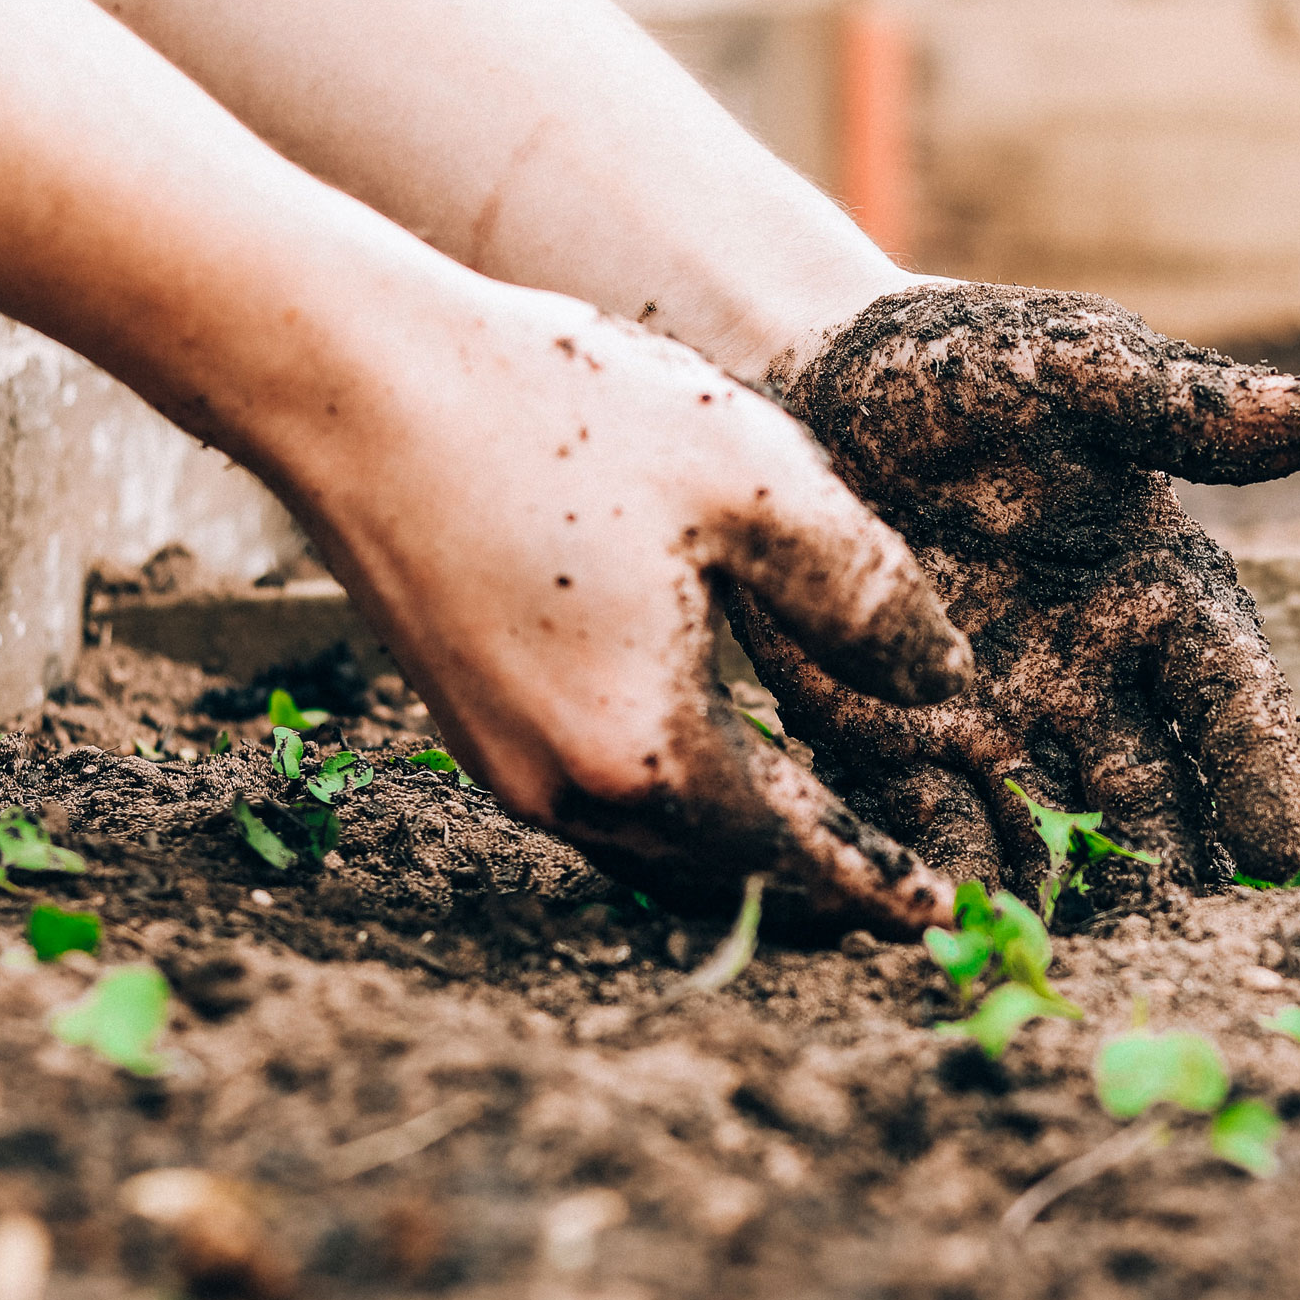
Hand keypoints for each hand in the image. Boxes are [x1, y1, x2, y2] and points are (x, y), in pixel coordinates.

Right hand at [275, 282, 972, 933]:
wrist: (354, 381)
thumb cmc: (560, 414)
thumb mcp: (758, 482)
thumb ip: (868, 597)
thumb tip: (945, 685)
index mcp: (648, 751)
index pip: (797, 855)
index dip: (879, 886)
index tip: (943, 918)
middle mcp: (568, 791)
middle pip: (725, 877)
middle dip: (818, 890)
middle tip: (899, 894)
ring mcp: (507, 768)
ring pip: (659, 853)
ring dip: (746, 857)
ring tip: (825, 840)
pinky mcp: (473, 728)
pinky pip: (604, 808)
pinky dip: (680, 811)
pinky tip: (719, 766)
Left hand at [730, 283, 1299, 896]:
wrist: (807, 378)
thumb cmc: (962, 365)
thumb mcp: (1077, 368)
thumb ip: (1192, 408)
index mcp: (1157, 592)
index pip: (1226, 693)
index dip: (1256, 768)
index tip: (1281, 850)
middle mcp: (1090, 675)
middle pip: (1150, 789)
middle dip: (1171, 865)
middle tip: (1189, 942)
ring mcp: (995, 719)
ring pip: (1050, 827)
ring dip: (1067, 892)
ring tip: (1079, 960)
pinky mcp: (894, 740)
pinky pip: (931, 821)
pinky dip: (949, 872)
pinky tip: (955, 922)